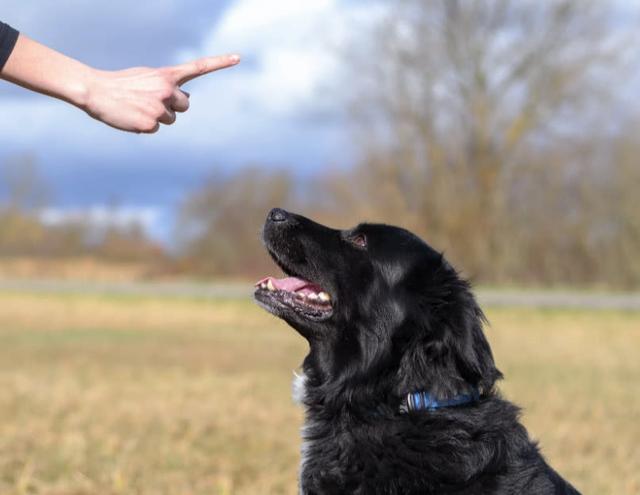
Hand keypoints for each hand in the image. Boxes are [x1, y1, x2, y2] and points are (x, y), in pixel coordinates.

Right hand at [81, 54, 239, 132]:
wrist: (95, 90)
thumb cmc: (122, 84)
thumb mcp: (147, 78)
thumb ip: (168, 85)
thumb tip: (186, 100)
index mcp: (167, 76)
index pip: (199, 67)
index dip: (220, 62)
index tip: (238, 57)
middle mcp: (168, 90)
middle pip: (184, 106)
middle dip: (172, 107)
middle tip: (149, 102)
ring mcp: (160, 107)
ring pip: (170, 120)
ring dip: (157, 117)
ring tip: (138, 108)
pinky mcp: (151, 123)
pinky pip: (155, 129)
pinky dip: (144, 126)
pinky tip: (132, 117)